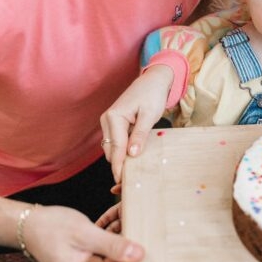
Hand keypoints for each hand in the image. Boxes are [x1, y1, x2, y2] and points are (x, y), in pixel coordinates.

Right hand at [100, 66, 172, 182]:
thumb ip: (140, 134)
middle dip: (119, 164)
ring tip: (134, 170)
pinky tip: (133, 156)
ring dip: (121, 157)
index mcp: (114, 117)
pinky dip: (123, 150)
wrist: (154, 80)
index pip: (115, 147)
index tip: (121, 181)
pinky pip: (116, 141)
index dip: (118, 166)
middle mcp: (107, 120)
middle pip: (111, 150)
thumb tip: (132, 154)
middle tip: (131, 179)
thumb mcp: (149, 115)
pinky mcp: (115, 124)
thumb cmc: (152, 94)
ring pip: (112, 147)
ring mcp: (109, 122)